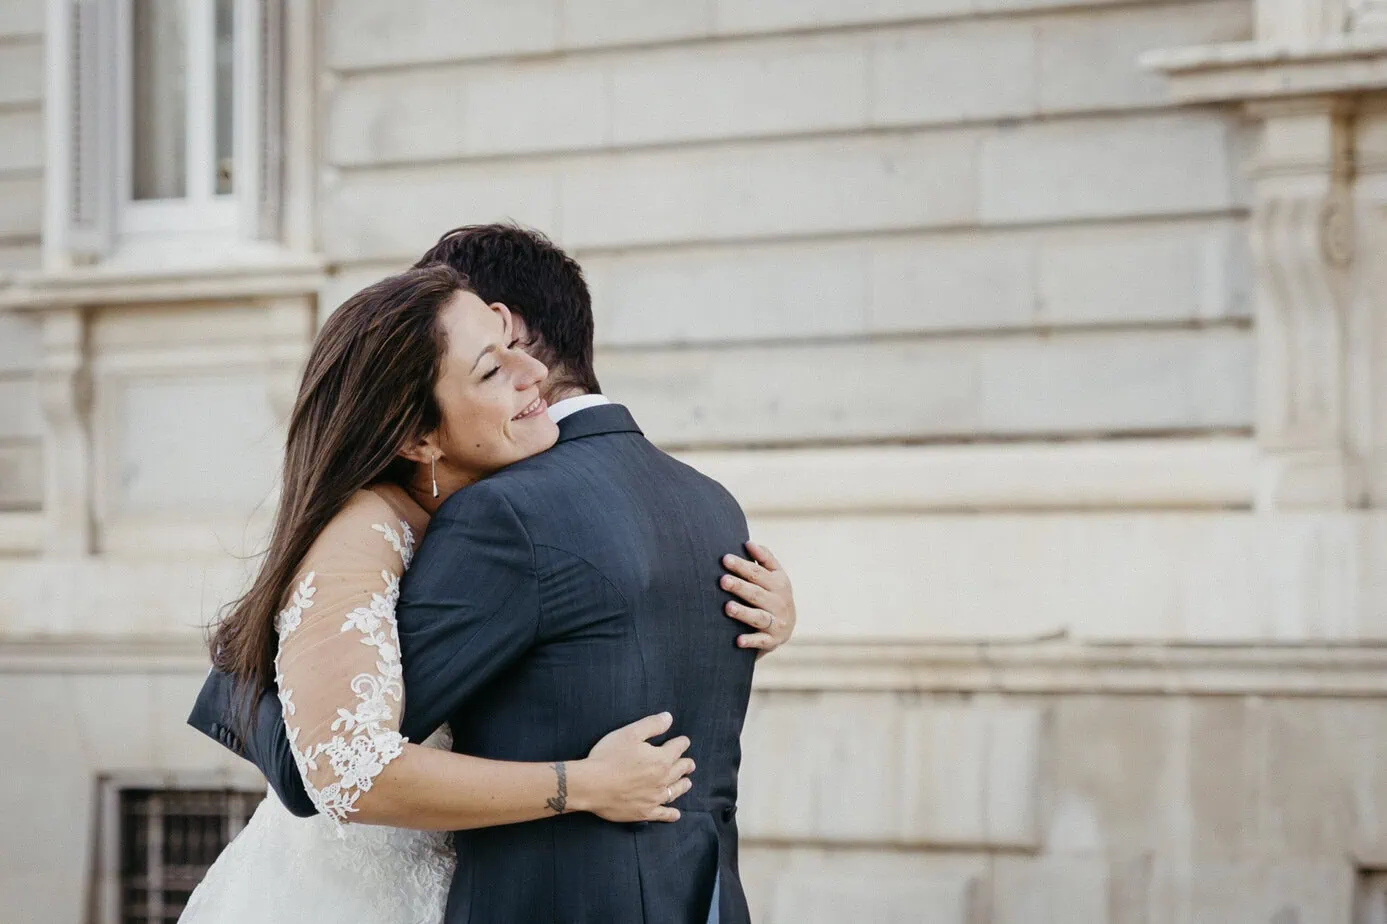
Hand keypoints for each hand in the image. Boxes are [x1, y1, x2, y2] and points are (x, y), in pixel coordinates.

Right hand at [570, 712, 693, 822]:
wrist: (592, 785)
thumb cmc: (609, 757)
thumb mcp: (630, 733)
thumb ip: (652, 725)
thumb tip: (669, 717)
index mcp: (661, 759)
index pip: (677, 748)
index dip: (681, 743)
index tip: (684, 741)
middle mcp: (663, 779)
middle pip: (680, 770)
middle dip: (686, 765)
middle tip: (690, 764)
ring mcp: (654, 798)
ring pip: (675, 791)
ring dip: (683, 785)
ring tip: (687, 783)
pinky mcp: (644, 812)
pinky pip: (663, 814)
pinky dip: (671, 814)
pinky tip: (676, 814)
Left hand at [721, 541, 795, 655]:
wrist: (786, 627)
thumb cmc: (773, 594)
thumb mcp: (775, 576)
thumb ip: (764, 558)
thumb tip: (749, 542)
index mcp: (779, 583)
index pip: (758, 573)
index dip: (742, 566)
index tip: (725, 559)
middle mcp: (780, 602)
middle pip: (757, 593)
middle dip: (740, 586)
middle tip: (723, 581)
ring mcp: (777, 622)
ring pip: (759, 617)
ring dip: (743, 612)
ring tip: (727, 607)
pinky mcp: (772, 641)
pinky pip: (761, 641)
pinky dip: (750, 641)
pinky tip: (737, 641)